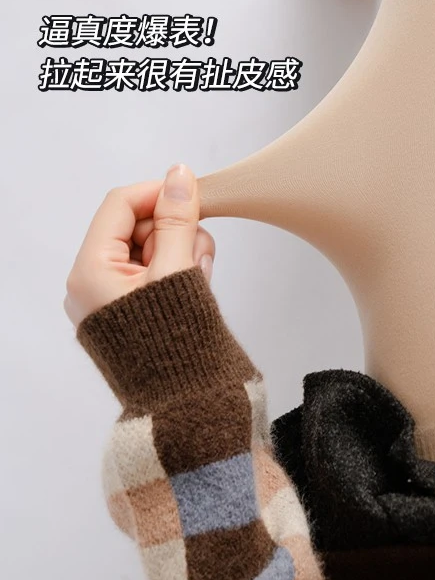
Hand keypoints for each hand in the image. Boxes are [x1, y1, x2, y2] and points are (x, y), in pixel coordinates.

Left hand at [64, 164, 214, 327]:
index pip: (120, 204)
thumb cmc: (177, 343)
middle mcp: (92, 283)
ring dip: (182, 251)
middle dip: (174, 230)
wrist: (187, 405)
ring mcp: (111, 298)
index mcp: (90, 271)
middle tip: (198, 253)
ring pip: (150, 246)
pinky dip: (178, 270)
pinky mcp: (131, 310)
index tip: (193, 196)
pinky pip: (153, 271)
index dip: (158, 193)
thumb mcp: (178, 270)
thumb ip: (178, 219)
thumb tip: (179, 174)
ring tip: (200, 277)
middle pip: (135, 225)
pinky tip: (195, 287)